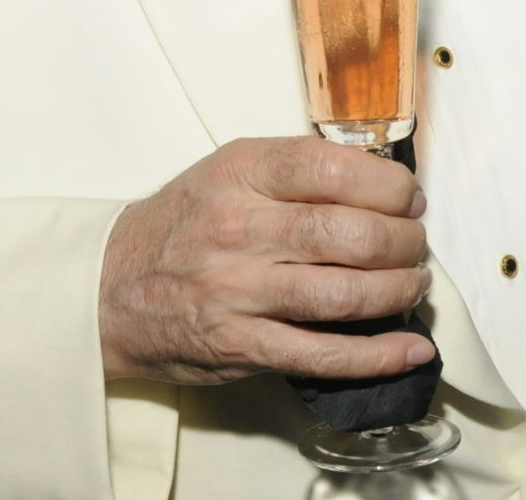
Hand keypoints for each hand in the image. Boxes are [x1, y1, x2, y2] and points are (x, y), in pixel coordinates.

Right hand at [96, 136, 434, 385]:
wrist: (110, 287)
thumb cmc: (181, 224)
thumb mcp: (228, 169)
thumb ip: (294, 169)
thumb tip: (377, 176)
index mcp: (240, 175)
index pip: (330, 169)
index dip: (387, 185)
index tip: (408, 197)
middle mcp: (239, 230)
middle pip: (349, 234)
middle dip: (403, 240)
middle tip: (415, 242)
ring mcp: (239, 292)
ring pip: (344, 294)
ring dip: (397, 291)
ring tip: (414, 283)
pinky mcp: (241, 345)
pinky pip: (323, 354)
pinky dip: (377, 355)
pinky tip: (410, 348)